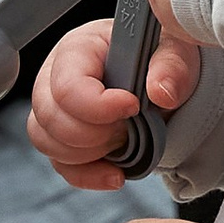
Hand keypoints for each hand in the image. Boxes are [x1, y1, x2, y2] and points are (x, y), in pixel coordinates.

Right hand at [28, 13, 204, 189]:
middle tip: (131, 125)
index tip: (133, 107)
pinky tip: (116, 173)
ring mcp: (53, 108)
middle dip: (95, 133)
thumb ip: (171, 65)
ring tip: (126, 140)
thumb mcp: (175, 49)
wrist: (161, 77)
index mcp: (79, 48)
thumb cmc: (158, 55)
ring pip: (48, 142)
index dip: (99, 107)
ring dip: (91, 152)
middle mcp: (55, 76)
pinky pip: (61, 165)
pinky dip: (89, 174)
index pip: (67, 86)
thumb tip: (162, 92)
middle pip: (50, 117)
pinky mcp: (60, 137)